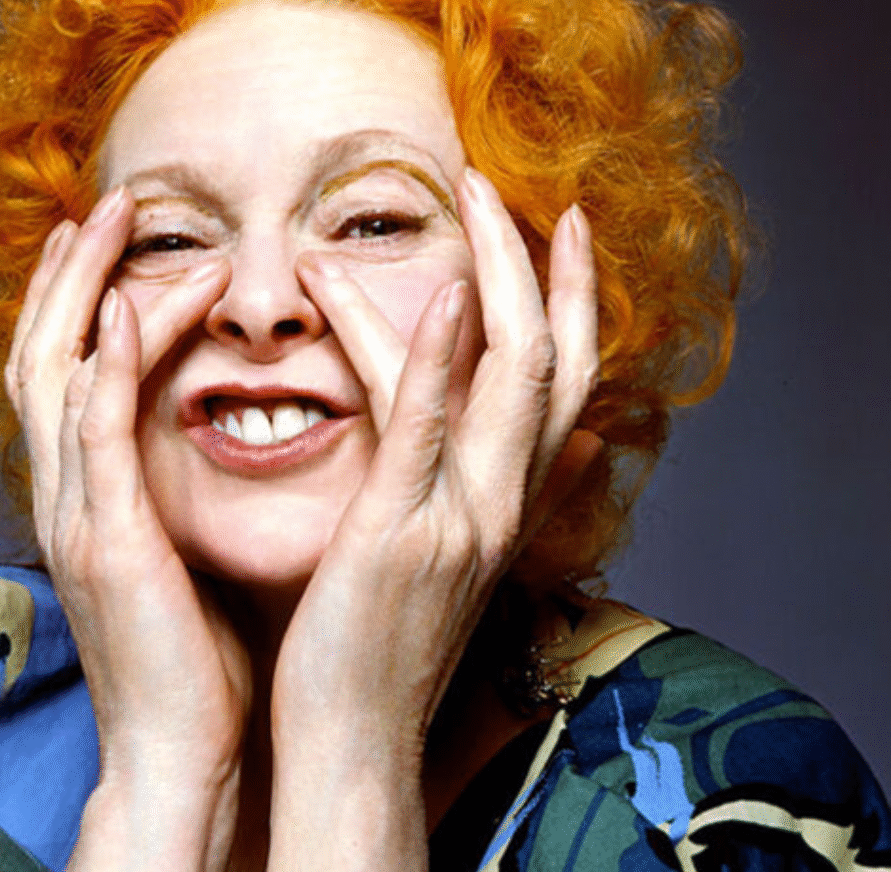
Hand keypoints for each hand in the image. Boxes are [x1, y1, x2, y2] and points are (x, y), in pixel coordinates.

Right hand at [5, 187, 250, 871]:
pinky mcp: (107, 540)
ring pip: (56, 373)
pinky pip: (94, 438)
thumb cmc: (201, 647)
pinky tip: (126, 314)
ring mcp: (78, 512)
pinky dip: (105, 370)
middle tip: (106, 204)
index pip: (78, 370)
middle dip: (71, 273)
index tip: (124, 241)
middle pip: (47, 350)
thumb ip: (188, 483)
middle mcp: (72, 490)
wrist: (183, 744)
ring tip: (110, 224)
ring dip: (80, 293)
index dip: (89, 298)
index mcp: (97, 490)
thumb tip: (234, 428)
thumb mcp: (188, 546)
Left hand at [268, 168, 597, 870]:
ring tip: (472, 192)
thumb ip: (493, 482)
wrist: (352, 738)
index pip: (563, 382)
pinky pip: (428, 427)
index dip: (569, 300)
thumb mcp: (451, 548)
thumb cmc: (382, 637)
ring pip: (515, 373)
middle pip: (558, 359)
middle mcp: (505, 501)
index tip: (554, 230)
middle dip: (542, 263)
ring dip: (501, 272)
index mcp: (508, 500)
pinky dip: (440, 351)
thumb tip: (570, 441)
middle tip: (505, 184)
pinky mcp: (402, 533)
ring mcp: (463, 517)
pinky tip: (445, 287)